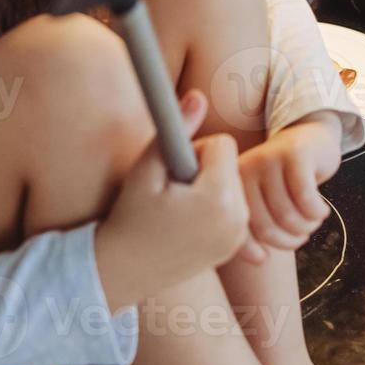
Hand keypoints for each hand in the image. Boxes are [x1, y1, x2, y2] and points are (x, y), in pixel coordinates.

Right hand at [95, 89, 264, 307]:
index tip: (172, 172)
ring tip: (178, 208)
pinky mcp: (236, 246)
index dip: (194, 150)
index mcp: (219, 199)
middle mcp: (238, 220)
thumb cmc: (130, 215)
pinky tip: (187, 222)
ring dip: (210, 186)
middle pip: (231, 163)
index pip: (222, 144)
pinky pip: (234, 205)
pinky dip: (215, 206)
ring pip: (233, 183)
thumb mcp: (146, 169)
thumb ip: (176, 129)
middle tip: (172, 191)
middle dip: (204, 168)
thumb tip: (198, 95)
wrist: (124, 269)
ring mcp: (239, 236)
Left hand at [234, 111, 342, 250]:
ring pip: (287, 215)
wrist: (309, 138)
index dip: (251, 250)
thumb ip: (251, 225)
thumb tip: (260, 260)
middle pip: (264, 226)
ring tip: (311, 222)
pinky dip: (317, 213)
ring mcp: (270, 159)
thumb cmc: (284, 178)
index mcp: (230, 182)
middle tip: (300, 237)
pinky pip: (306, 200)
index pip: (236, 228)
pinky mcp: (296, 155)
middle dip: (287, 241)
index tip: (265, 259)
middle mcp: (246, 169)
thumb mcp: (261, 198)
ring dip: (306, 227)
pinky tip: (321, 210)